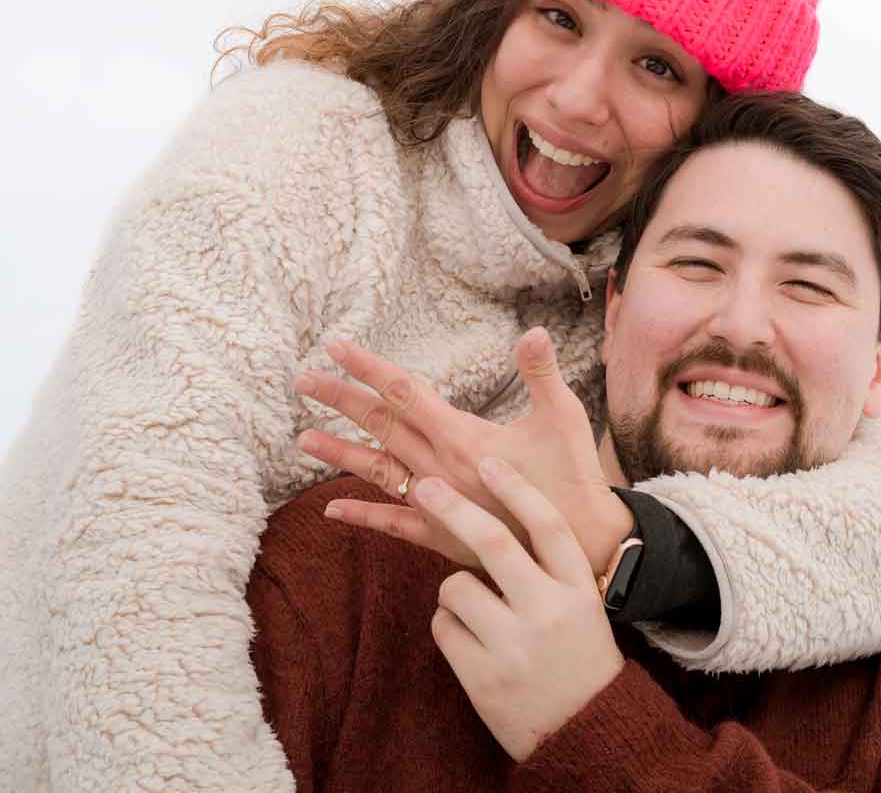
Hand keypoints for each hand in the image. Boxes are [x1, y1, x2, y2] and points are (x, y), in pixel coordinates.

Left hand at [294, 329, 633, 572]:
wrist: (578, 549)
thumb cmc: (573, 478)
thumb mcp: (563, 417)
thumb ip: (541, 372)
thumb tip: (532, 331)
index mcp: (464, 436)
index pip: (405, 393)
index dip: (369, 368)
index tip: (336, 348)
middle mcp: (440, 469)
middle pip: (381, 426)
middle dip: (342, 400)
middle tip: (304, 379)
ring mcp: (437, 504)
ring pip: (378, 472)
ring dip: (339, 454)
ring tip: (303, 440)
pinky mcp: (441, 535)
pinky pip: (392, 523)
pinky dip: (361, 515)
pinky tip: (331, 511)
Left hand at [416, 458, 624, 761]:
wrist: (586, 733)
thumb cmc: (577, 656)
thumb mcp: (582, 605)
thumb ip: (549, 566)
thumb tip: (498, 511)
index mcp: (578, 588)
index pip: (547, 525)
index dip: (516, 489)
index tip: (488, 461)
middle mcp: (550, 611)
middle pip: (493, 542)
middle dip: (454, 508)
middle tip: (425, 485)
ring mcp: (516, 647)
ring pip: (456, 586)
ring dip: (453, 590)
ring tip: (477, 612)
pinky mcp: (484, 679)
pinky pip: (442, 626)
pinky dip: (448, 625)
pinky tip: (472, 643)